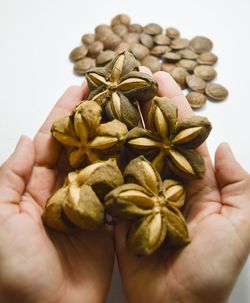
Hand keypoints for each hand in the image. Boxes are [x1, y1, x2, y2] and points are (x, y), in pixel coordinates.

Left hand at [0, 84, 113, 302]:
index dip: (66, 112)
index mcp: (37, 184)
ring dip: (115, 138)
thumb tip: (26, 138)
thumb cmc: (15, 268)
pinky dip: (130, 169)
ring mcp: (90, 203)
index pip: (54, 139)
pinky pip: (120, 190)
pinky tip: (142, 149)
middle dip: (95, 117)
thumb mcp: (1, 216)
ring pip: (104, 162)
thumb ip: (12, 176)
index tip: (81, 86)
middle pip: (82, 145)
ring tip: (131, 111)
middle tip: (112, 91)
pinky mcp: (109, 220)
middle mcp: (66, 188)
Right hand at [115, 71, 249, 302]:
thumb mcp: (239, 225)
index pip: (180, 133)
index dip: (171, 104)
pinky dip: (102, 155)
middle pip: (150, 135)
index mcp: (193, 180)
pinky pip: (110, 177)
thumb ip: (237, 184)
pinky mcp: (120, 207)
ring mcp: (139, 191)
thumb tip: (223, 146)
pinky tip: (92, 134)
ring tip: (106, 96)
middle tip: (128, 76)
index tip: (159, 77)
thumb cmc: (209, 269)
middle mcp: (164, 180)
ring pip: (128, 150)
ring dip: (119, 123)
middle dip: (140, 105)